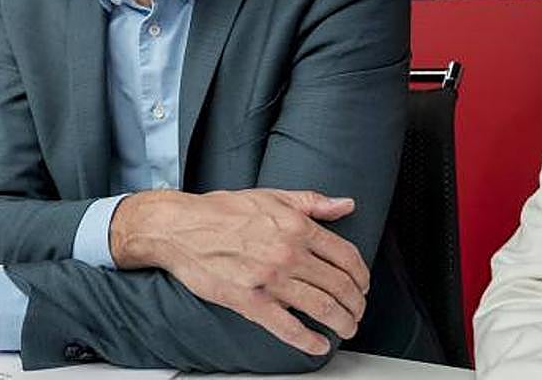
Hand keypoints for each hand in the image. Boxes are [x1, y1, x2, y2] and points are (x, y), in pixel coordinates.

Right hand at [110, 188, 368, 355]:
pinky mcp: (250, 301)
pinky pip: (289, 328)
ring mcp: (270, 279)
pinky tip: (318, 344)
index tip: (362, 285)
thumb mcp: (269, 196)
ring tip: (346, 328)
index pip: (346, 256)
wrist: (179, 228)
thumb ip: (311, 201)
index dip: (362, 276)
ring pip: (323, 308)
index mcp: (296, 226)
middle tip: (357, 311)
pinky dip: (310, 341)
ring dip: (343, 323)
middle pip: (340, 286)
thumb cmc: (219, 211)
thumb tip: (345, 205)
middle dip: (356, 304)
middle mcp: (288, 253)